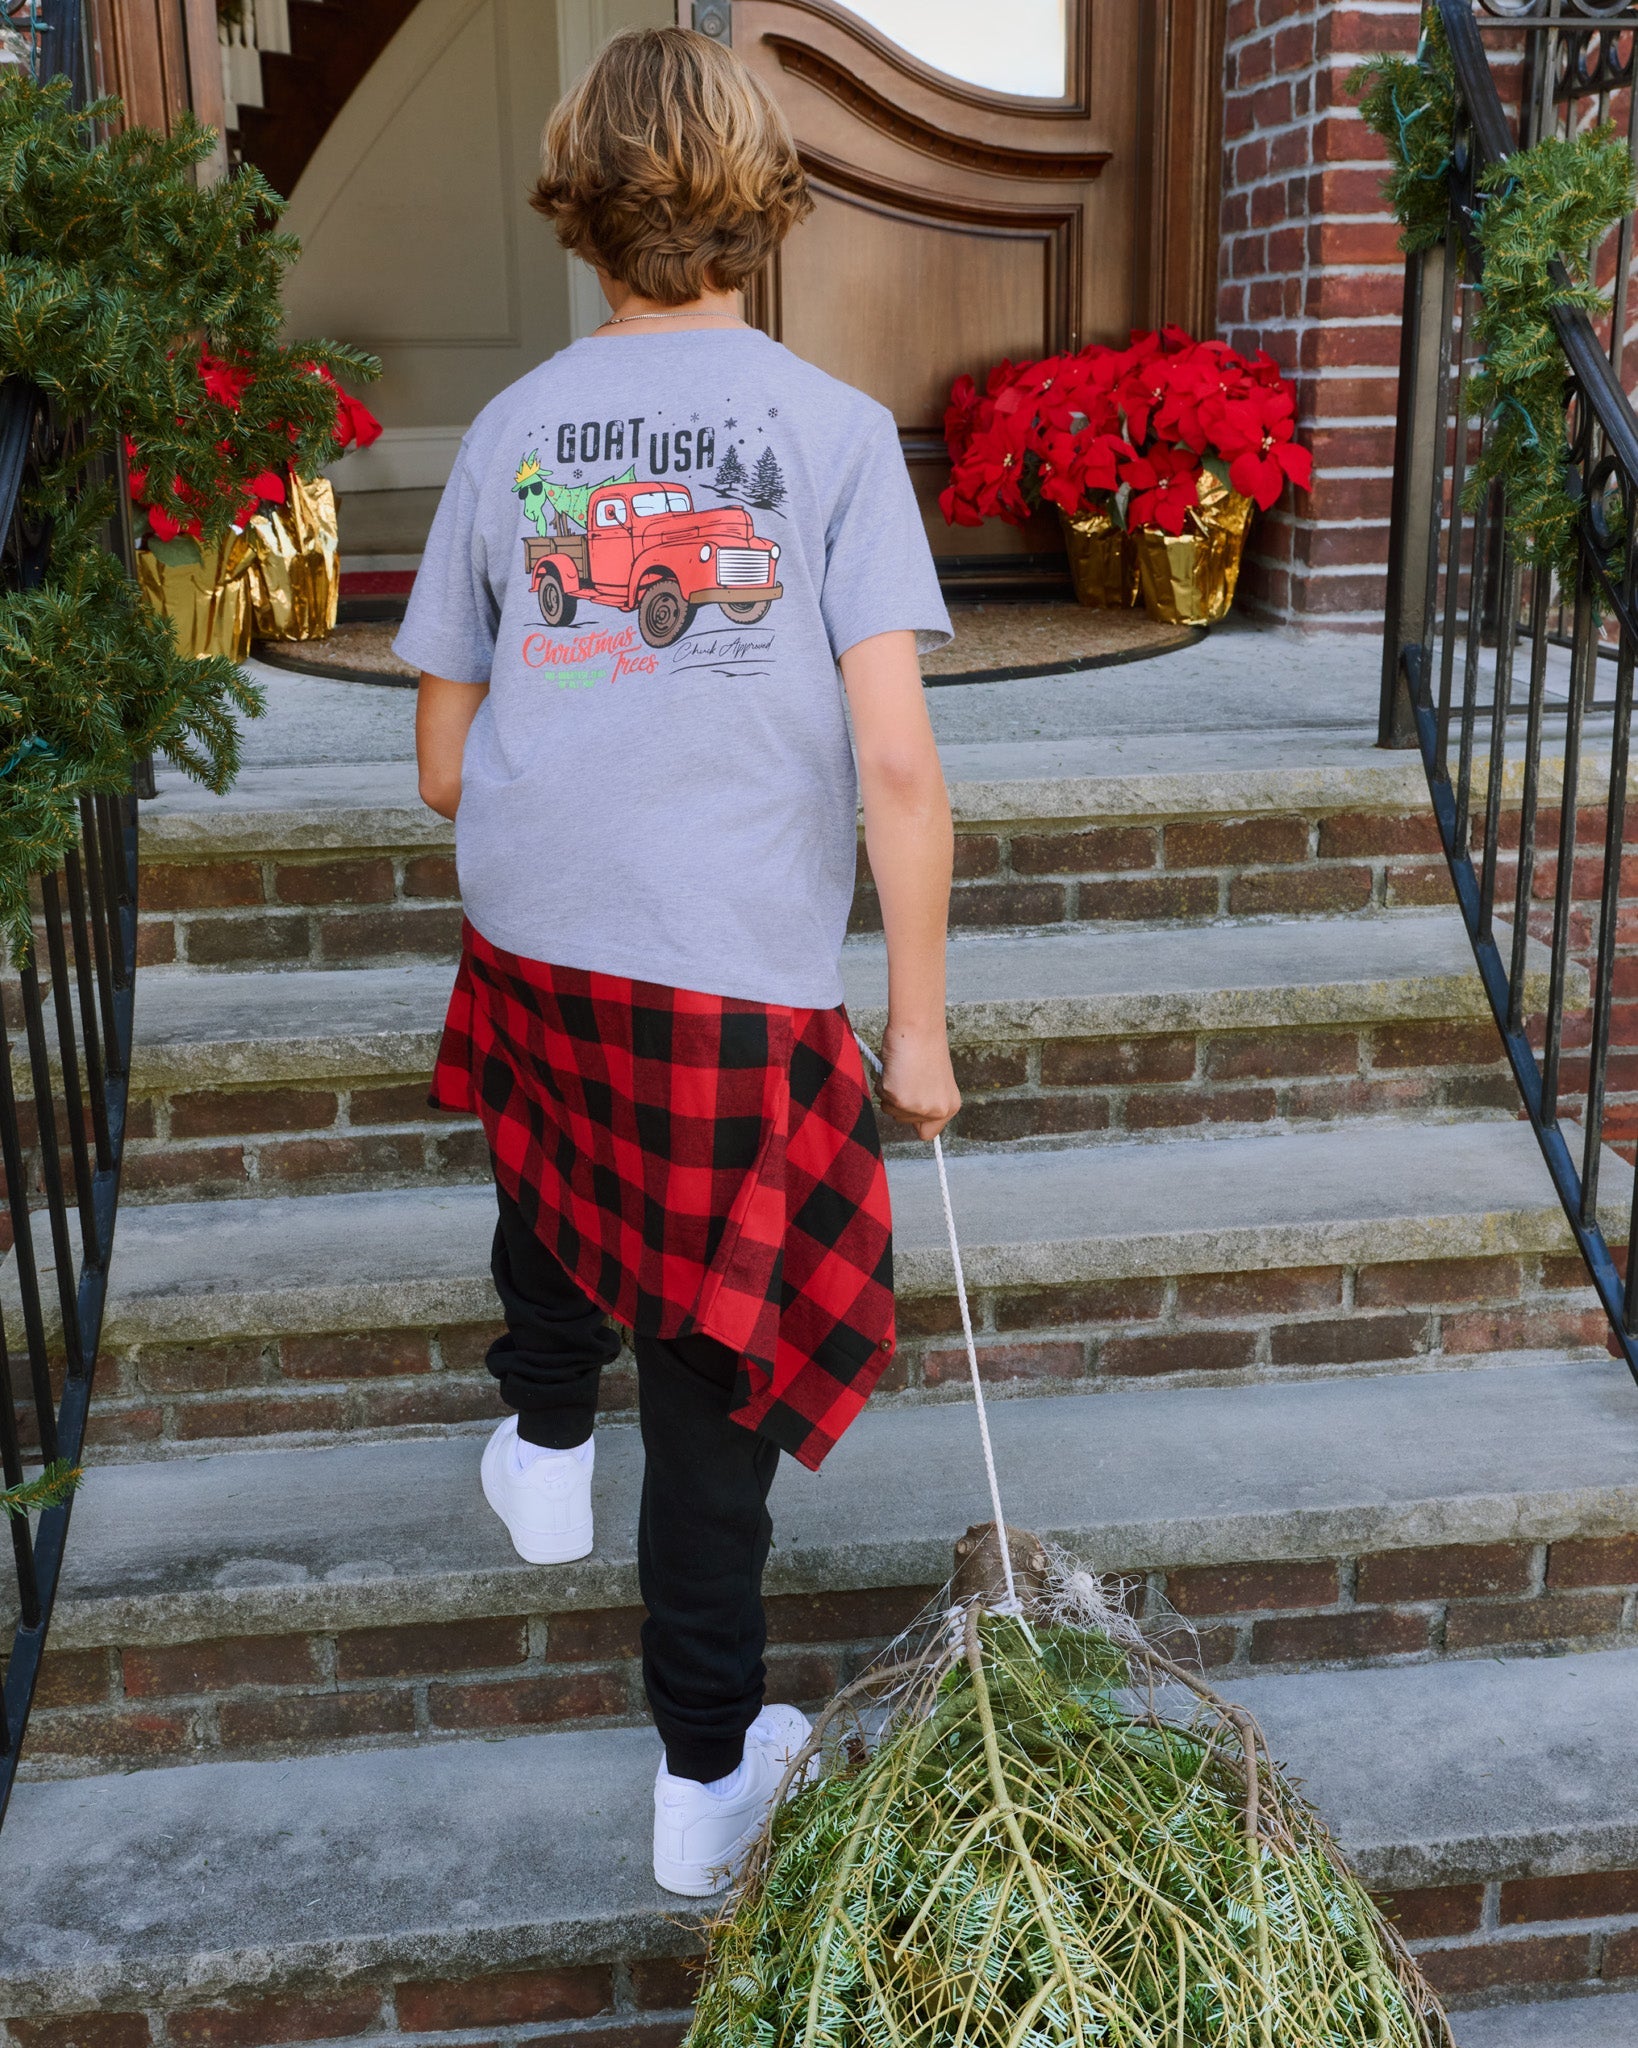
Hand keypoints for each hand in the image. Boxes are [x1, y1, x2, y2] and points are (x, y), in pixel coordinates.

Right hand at [876, 1026, 960, 1141]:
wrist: (918, 1028)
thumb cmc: (923, 1045)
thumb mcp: (932, 1081)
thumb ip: (926, 1100)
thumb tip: (907, 1113)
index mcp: (950, 1105)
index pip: (929, 1133)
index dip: (915, 1121)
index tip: (909, 1110)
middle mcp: (938, 1110)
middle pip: (905, 1122)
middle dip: (899, 1103)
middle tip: (905, 1078)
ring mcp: (919, 1107)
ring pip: (891, 1111)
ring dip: (890, 1092)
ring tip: (900, 1070)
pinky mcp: (901, 1100)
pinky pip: (881, 1097)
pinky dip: (882, 1082)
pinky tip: (894, 1067)